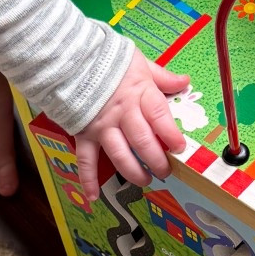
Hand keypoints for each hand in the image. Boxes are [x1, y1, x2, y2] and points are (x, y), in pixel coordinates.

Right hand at [75, 47, 189, 201]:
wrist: (70, 58)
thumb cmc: (106, 60)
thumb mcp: (139, 63)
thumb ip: (162, 77)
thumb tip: (184, 82)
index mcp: (139, 93)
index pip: (161, 118)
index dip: (172, 135)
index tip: (180, 148)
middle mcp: (122, 113)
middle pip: (143, 142)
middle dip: (157, 161)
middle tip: (166, 171)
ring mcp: (102, 126)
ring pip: (120, 155)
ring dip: (134, 172)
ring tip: (145, 180)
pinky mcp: (84, 134)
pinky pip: (86, 161)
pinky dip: (88, 180)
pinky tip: (94, 197)